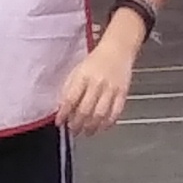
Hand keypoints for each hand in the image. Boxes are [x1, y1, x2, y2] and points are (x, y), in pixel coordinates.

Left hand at [58, 19, 141, 137]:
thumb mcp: (77, 71)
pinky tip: (102, 127)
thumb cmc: (95, 61)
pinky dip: (108, 123)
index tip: (59, 122)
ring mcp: (111, 89)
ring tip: (86, 132)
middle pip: (85, 109)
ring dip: (92, 127)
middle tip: (73, 130)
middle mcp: (97, 83)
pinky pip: (115, 112)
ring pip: (100, 114)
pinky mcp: (122, 93)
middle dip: (77, 124)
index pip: (71, 99)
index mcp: (83, 76)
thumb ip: (69, 89)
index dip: (64, 113)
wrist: (117, 50)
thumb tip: (62, 108)